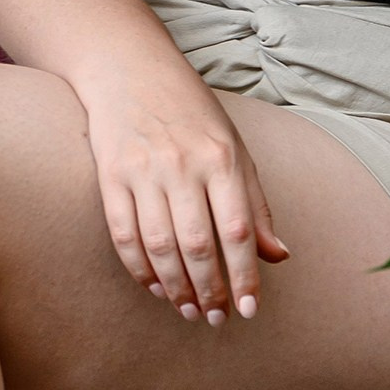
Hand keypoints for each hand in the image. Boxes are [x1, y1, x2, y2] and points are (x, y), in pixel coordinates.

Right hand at [81, 68, 289, 325]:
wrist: (130, 70)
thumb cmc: (192, 113)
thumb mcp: (235, 149)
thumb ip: (256, 205)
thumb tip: (279, 256)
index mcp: (222, 158)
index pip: (238, 231)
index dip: (244, 277)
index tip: (249, 310)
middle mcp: (183, 165)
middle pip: (198, 246)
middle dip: (210, 291)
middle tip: (216, 319)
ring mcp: (143, 170)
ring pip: (160, 246)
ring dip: (176, 287)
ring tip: (188, 310)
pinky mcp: (110, 175)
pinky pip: (124, 234)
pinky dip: (140, 268)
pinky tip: (155, 287)